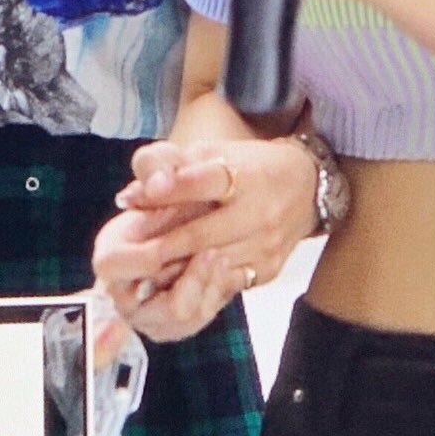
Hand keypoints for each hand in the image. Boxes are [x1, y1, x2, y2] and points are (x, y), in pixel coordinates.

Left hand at [92, 137, 318, 341]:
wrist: (308, 187)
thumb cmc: (248, 166)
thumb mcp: (211, 151)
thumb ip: (168, 164)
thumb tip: (133, 193)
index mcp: (243, 174)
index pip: (202, 181)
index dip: (168, 190)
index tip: (133, 200)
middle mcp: (258, 211)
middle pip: (201, 233)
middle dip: (160, 244)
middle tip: (126, 250)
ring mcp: (264, 245)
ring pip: (209, 264)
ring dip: (172, 269)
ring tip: (140, 270)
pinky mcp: (267, 270)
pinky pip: (225, 284)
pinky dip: (196, 284)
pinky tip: (172, 283)